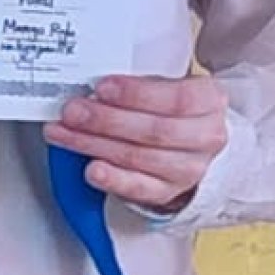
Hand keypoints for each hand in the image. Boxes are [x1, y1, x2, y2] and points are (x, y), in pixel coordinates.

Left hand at [47, 73, 229, 213]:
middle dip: (106, 120)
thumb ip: (139, 83)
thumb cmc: (173, 108)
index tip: (102, 88)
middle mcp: (206, 137)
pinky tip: (92, 169)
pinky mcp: (169, 192)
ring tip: (65, 133)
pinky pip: (139, 188)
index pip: (177, 98)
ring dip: (95, 144)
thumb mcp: (167, 84)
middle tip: (73, 111)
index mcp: (209, 101)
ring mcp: (189, 169)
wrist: (192, 143)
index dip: (137, 94)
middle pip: (154, 131)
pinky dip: (112, 179)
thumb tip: (95, 86)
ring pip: (139, 157)